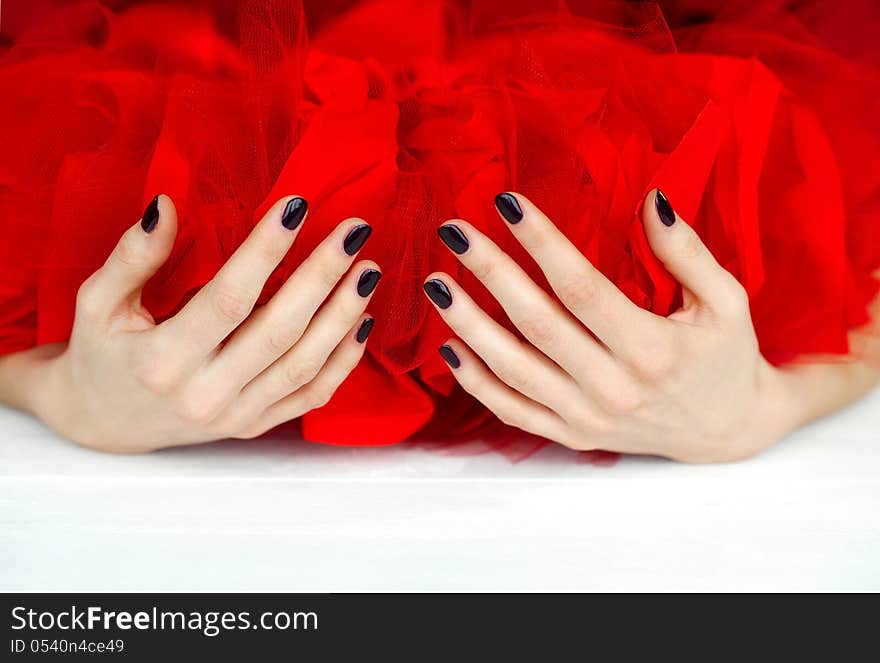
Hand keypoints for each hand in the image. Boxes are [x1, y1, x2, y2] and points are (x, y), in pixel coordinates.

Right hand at [23, 194, 378, 451]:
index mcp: (162, 361)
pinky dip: (343, 360)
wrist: (101, 424)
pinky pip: (311, 395)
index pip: (227, 299)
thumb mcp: (96, 303)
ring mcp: (235, 416)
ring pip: (304, 365)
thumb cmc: (100, 353)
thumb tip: (166, 205)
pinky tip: (363, 320)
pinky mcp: (254, 426)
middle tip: (354, 232)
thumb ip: (132, 257)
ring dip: (343, 315)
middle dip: (322, 277)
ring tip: (368, 270)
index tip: (297, 206)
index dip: (265, 251)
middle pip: (279, 332)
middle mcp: (204, 395)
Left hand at [425, 190, 802, 462]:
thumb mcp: (726, 300)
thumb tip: (650, 200)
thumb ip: (687, 252)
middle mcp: (613, 388)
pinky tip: (449, 347)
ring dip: (468, 324)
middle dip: (490, 272)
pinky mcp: (573, 435)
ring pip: (513, 369)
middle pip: (536, 323)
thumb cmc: (726, 356)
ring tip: (436, 284)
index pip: (581, 287)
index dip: (540, 242)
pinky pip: (513, 411)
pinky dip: (477, 382)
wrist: (728, 429)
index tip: (506, 203)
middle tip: (454, 232)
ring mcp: (588, 417)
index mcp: (651, 349)